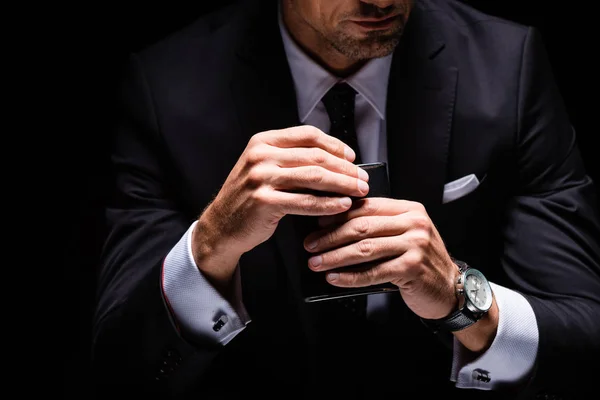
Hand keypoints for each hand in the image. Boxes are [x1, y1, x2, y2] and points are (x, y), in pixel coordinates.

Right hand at [193, 125, 369, 289]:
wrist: (221, 225)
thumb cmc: (249, 198)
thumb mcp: (264, 168)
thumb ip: (292, 160)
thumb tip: (337, 161)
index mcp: (262, 142)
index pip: (307, 135)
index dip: (334, 145)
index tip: (352, 157)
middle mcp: (260, 155)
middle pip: (315, 156)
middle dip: (344, 168)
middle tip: (362, 179)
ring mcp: (261, 178)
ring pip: (313, 177)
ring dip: (342, 185)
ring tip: (358, 192)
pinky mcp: (264, 201)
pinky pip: (305, 202)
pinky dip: (328, 204)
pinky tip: (342, 206)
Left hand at [303, 197, 458, 319]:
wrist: (450, 289)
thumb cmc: (420, 262)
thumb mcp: (404, 236)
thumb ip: (379, 227)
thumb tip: (333, 227)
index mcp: (409, 209)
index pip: (366, 206)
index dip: (338, 215)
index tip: (317, 225)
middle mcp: (414, 223)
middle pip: (362, 226)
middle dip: (330, 237)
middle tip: (311, 246)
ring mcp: (416, 245)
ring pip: (364, 248)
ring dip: (335, 257)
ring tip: (317, 263)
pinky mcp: (412, 268)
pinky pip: (373, 272)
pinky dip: (350, 276)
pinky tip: (335, 278)